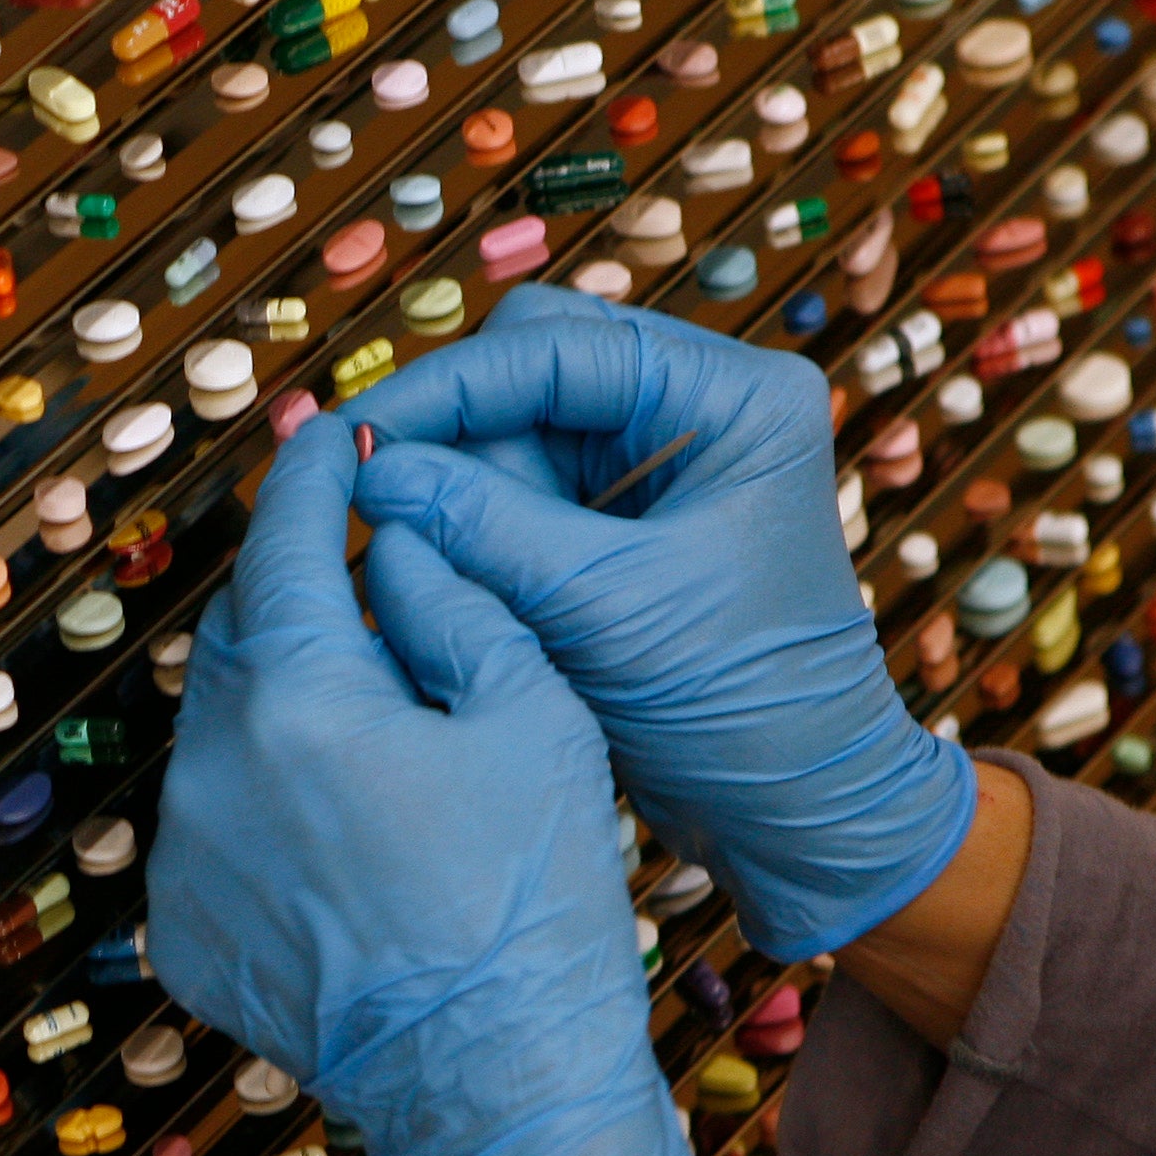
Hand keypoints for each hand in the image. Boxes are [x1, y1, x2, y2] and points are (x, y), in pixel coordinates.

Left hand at [146, 416, 714, 1155]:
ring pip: (221, 731)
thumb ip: (449, 605)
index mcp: (299, 703)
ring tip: (368, 716)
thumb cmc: (535, 902)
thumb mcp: (532, 717)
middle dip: (297, 595)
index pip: (284, 548)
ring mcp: (182, 855)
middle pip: (242, 638)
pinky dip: (263, 801)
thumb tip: (390, 543)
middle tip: (358, 570)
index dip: (310, 478)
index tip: (328, 435)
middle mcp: (211, 770)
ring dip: (282, 704)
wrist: (497, 1083)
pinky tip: (340, 824)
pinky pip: (210, 824)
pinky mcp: (178, 926)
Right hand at [346, 286, 975, 960]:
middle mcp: (702, 409)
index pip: (560, 346)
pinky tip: (458, 571)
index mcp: (736, 399)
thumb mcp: (602, 608)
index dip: (450, 386)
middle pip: (533, 364)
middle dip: (460, 430)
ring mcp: (661, 462)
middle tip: (390, 496)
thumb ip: (481, 525)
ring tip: (449, 562)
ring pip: (516, 426)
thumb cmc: (739, 708)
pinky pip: (520, 487)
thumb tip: (368, 468)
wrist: (793, 810)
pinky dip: (478, 523)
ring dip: (466, 485)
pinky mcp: (624, 518)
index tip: (361, 432)